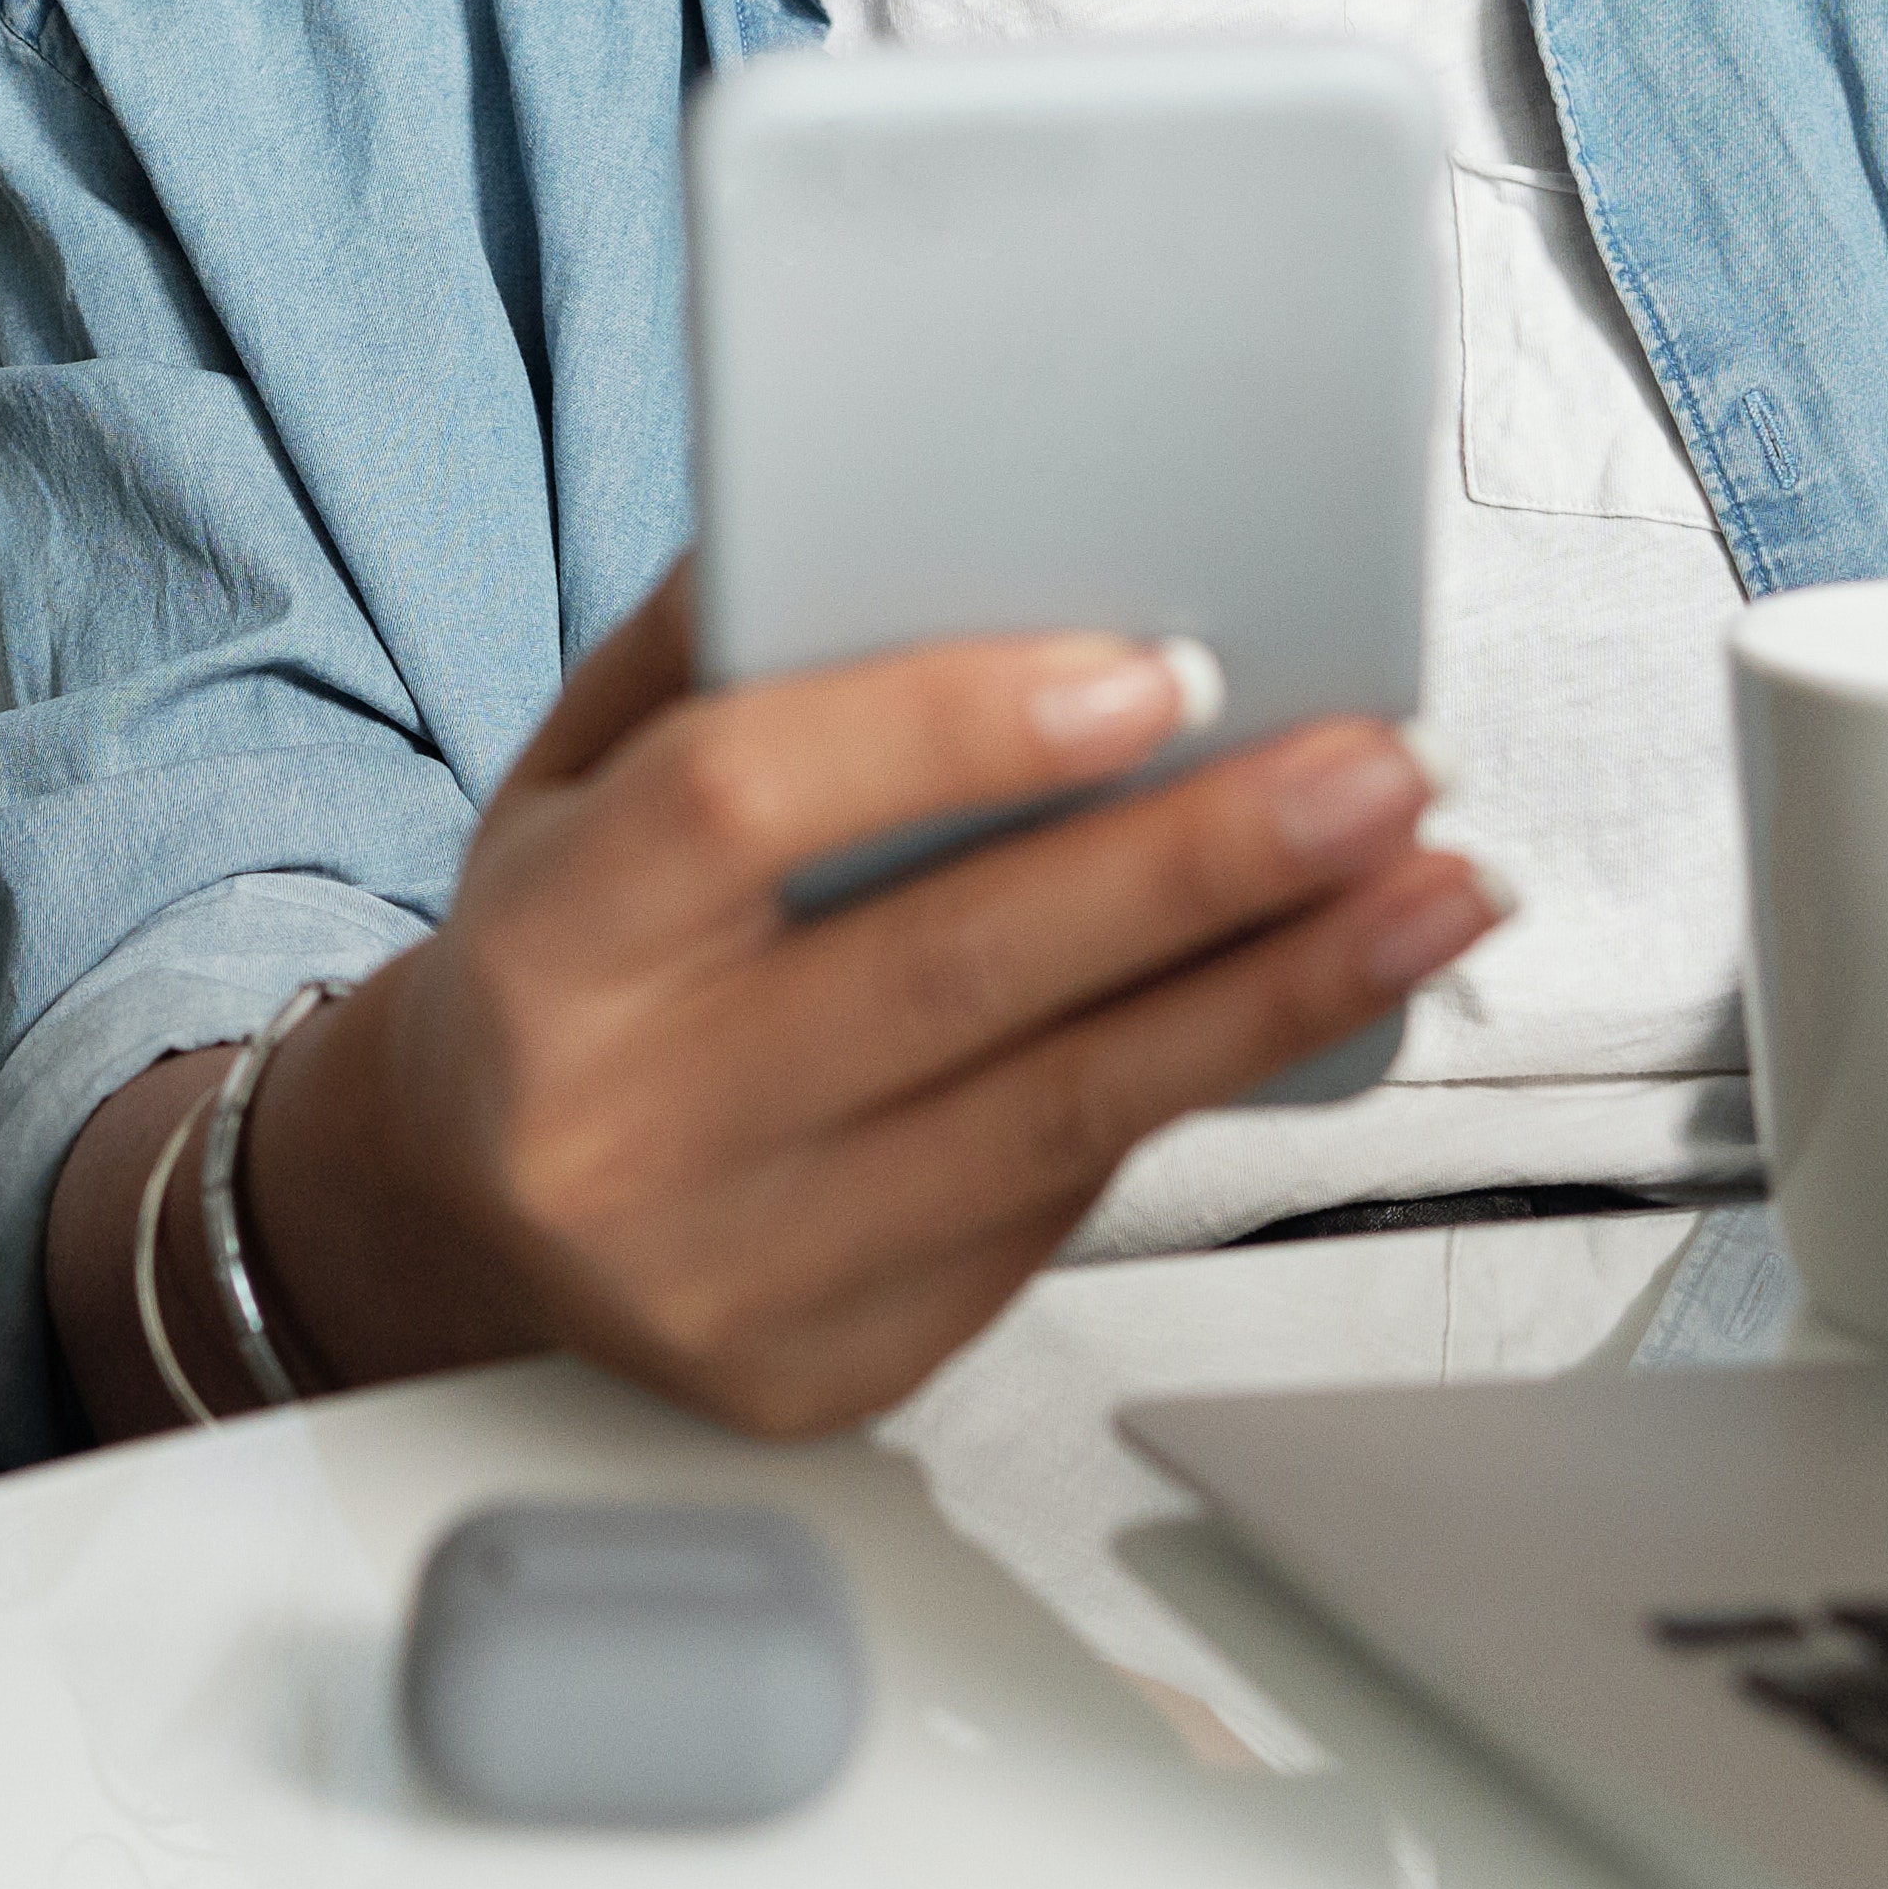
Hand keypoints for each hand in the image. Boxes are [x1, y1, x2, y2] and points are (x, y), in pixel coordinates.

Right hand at [201, 564, 1499, 1438]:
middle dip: (1198, 866)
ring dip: (1275, 995)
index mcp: (545, 948)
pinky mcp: (832, 1369)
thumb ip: (718, 652)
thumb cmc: (566, 961)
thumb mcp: (571, 780)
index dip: (952, 729)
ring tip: (1424, 892)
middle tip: (1373, 771)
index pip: (743, 804)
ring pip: (1053, 1120)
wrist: (463, 1213)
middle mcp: (626, 1128)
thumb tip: (918, 519)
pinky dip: (1198, 1093)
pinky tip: (1310, 1001)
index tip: (1150, 672)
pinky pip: (1053, 1214)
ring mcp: (731, 1272)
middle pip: (948, 975)